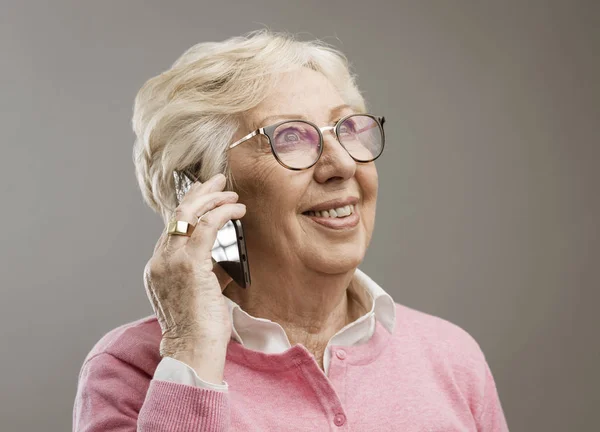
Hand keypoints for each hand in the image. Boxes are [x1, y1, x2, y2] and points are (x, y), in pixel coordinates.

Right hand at [143, 173, 245, 357]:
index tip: (205, 197)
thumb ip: (201, 274)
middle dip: (198, 193)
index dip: (189, 208)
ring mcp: (171, 261)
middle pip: (176, 214)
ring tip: (232, 194)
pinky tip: (238, 209)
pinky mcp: (190, 263)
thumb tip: (219, 260)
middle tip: (217, 181)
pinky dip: (223, 212)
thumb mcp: (194, 295)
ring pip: (189, 214)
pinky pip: (207, 225)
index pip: (172, 228)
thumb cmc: (198, 329)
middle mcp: (159, 260)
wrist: (191, 350)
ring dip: (213, 199)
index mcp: (157, 268)